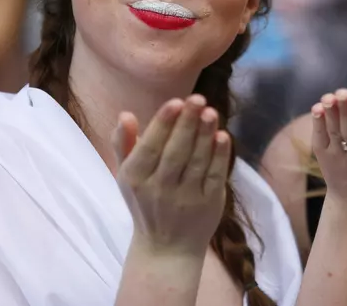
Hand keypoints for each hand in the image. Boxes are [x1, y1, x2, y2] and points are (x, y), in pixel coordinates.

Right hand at [113, 95, 230, 257]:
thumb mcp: (126, 175)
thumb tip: (125, 114)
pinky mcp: (208, 204)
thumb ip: (124, 144)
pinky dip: (220, 156)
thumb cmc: (145, 201)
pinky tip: (223, 136)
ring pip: (196, 162)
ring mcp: (186, 198)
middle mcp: (159, 189)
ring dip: (204, 135)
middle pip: (175, 152)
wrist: (166, 248)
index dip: (163, 124)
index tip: (175, 101)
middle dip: (187, 123)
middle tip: (198, 98)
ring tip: (211, 111)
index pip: (150, 148)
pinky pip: (214, 176)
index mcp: (136, 179)